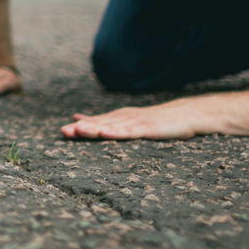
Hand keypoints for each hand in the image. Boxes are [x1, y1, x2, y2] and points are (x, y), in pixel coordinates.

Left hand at [61, 101, 196, 139]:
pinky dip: (118, 132)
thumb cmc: (155, 120)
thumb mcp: (126, 120)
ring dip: (95, 128)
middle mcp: (125, 117)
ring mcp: (137, 122)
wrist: (186, 115)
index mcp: (118, 117)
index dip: (79, 127)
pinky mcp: (150, 128)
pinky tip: (106, 133)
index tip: (62, 131)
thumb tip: (76, 117)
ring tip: (79, 130)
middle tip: (64, 131)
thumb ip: (101, 120)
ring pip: (113, 126)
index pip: (95, 122)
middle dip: (82, 128)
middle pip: (100, 123)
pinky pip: (132, 131)